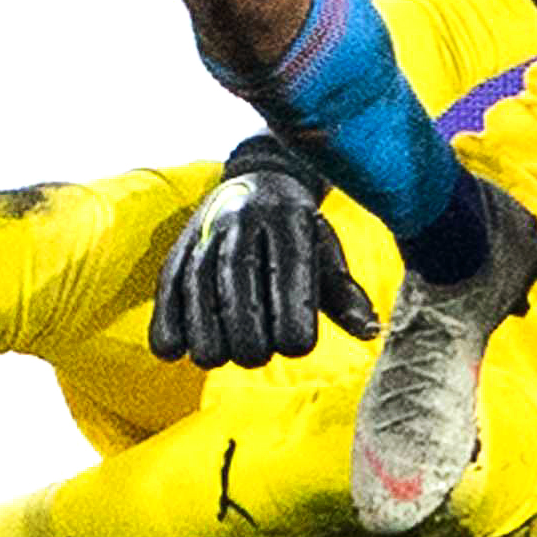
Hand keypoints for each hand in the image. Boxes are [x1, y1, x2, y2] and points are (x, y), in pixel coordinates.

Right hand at [145, 138, 375, 368]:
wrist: (256, 182)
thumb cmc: (300, 234)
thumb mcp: (326, 254)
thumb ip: (344, 294)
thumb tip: (369, 330)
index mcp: (288, 219)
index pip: (289, 275)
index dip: (292, 321)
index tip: (298, 345)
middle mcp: (243, 220)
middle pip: (238, 288)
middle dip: (248, 334)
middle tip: (258, 354)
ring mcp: (205, 233)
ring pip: (198, 291)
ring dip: (207, 335)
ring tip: (222, 355)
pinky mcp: (177, 250)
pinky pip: (166, 289)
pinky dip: (167, 322)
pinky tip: (176, 350)